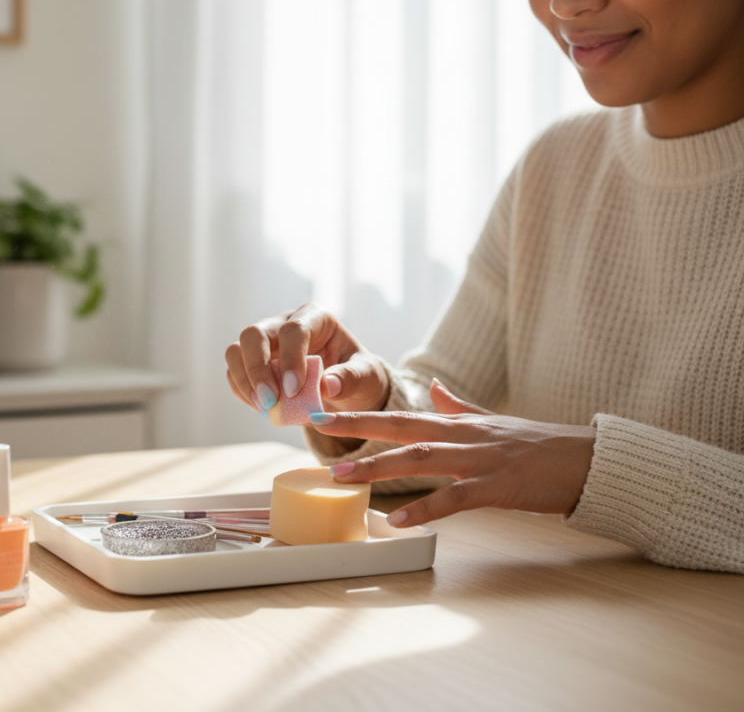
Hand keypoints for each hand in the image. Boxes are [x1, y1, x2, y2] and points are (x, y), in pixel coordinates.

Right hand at [225, 303, 388, 414]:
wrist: (347, 388)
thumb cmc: (359, 376)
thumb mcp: (367, 377)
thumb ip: (352, 378)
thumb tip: (328, 385)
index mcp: (315, 318)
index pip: (294, 329)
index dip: (291, 358)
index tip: (295, 390)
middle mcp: (284, 323)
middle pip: (254, 333)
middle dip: (257, 368)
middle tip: (270, 401)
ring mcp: (265, 342)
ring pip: (236, 351)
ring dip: (244, 381)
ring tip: (264, 407)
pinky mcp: (253, 362)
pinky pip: (235, 373)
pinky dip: (242, 392)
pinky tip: (262, 408)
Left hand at [310, 380, 595, 526]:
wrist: (588, 459)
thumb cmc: (541, 444)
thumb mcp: (495, 420)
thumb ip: (460, 407)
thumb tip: (434, 387)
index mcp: (459, 423)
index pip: (402, 415)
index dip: (361, 415)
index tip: (324, 414)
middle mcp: (464, 435)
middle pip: (402, 428)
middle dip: (357, 430)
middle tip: (317, 435)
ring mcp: (481, 459)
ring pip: (421, 459)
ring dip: (378, 467)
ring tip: (343, 478)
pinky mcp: (499, 486)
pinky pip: (456, 498)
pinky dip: (426, 507)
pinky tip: (399, 518)